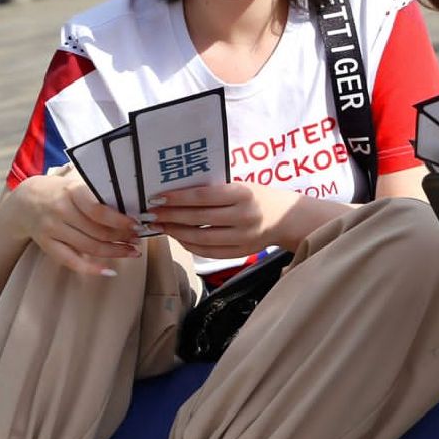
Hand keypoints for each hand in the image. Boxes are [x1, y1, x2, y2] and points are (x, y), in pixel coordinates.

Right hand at [8, 170, 139, 275]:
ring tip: (131, 252)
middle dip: (122, 238)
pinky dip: (92, 268)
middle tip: (138, 241)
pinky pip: (71, 261)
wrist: (25, 201)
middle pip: (97, 231)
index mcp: (71, 192)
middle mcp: (60, 210)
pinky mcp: (47, 245)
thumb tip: (129, 213)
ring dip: (114, 252)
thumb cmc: (59, 192)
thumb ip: (97, 197)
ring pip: (89, 247)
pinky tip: (109, 271)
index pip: (98, 210)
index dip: (120, 221)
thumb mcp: (76, 185)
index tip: (137, 225)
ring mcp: (52, 229)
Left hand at [149, 182, 303, 258]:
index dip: (177, 198)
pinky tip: (178, 237)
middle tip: (150, 214)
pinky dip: (190, 245)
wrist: (288, 218)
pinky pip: (208, 252)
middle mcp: (243, 217)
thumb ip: (214, 190)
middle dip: (170, 216)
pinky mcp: (240, 253)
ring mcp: (242, 238)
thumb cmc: (258, 196)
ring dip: (176, 232)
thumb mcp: (241, 185)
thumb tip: (177, 193)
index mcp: (242, 194)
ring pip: (200, 239)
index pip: (202, 197)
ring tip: (159, 226)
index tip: (157, 197)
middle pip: (198, 219)